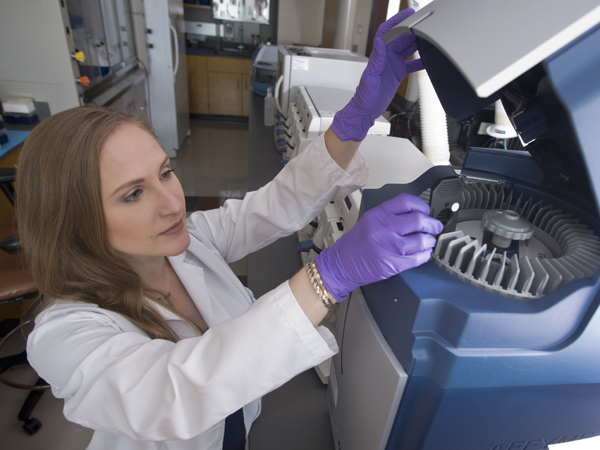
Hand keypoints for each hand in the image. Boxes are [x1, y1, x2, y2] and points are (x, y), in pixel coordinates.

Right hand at [314, 194, 442, 300]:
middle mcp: (383, 229)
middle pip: (418, 220)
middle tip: (435, 226)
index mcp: (378, 215)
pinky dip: (425, 255)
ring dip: (430, 241)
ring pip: (421, 240)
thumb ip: (391, 215)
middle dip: (432, 224)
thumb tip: (417, 214)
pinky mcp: (392, 264)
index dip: (422, 206)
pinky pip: (418, 258)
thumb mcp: (370, 220)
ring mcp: (388, 247)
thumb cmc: (356, 243)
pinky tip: (423, 253)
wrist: (342, 264)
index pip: (407, 202)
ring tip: (428, 241)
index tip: (426, 211)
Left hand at [332, 9, 423, 141]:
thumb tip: (380, 41)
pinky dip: (419, 61)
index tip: (407, 13)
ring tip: (428, 38)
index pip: (387, 32)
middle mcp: (386, 57)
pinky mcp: (397, 73)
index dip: (396, 21)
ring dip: (417, 43)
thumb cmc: (365, 96)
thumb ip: (377, 60)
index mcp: (379, 56)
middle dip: (411, 30)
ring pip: (407, 48)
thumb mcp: (371, 77)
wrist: (366, 110)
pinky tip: (428, 60)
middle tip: (424, 25)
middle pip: (400, 38)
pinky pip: (411, 63)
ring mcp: (392, 64)